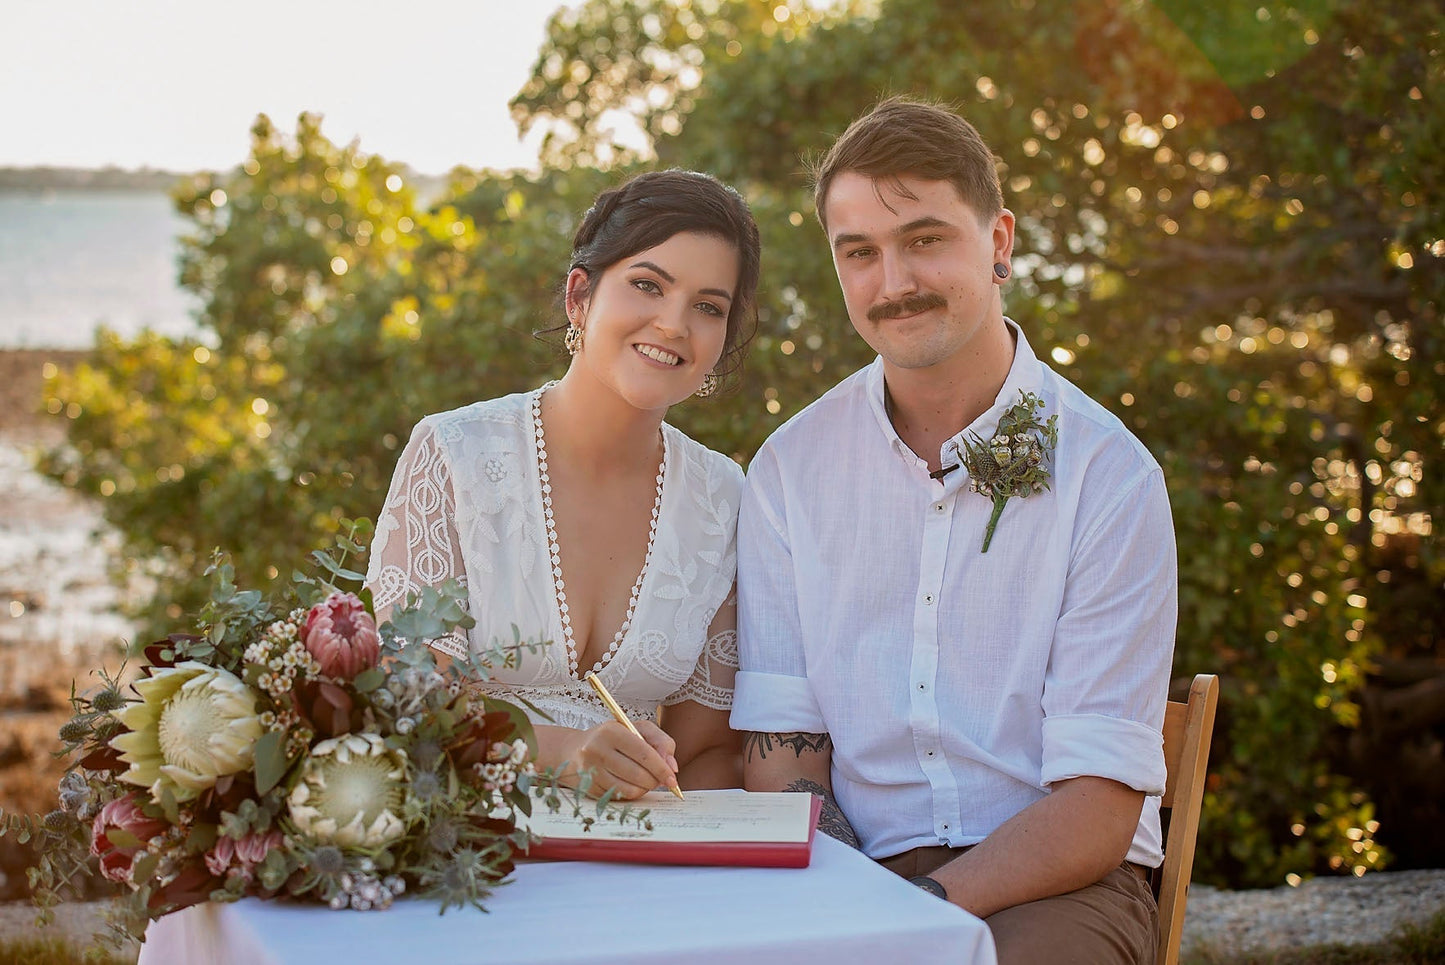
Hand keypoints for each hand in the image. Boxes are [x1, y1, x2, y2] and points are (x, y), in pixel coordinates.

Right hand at [563, 719, 679, 800]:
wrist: (574, 750)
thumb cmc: (612, 738)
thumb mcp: (637, 729)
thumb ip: (661, 742)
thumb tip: (672, 767)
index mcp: (611, 731)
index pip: (644, 754)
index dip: (662, 769)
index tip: (673, 779)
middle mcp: (597, 750)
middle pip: (638, 775)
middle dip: (655, 781)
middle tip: (659, 779)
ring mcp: (590, 771)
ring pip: (630, 790)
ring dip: (645, 789)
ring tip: (645, 780)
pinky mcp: (588, 788)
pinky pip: (619, 797)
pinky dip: (631, 793)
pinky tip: (629, 783)